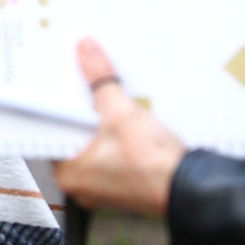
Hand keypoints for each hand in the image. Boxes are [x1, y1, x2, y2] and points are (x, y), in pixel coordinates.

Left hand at [53, 38, 186, 218]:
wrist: (192, 190)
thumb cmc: (155, 168)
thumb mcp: (122, 114)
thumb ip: (101, 81)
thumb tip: (87, 54)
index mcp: (68, 173)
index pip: (52, 130)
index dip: (60, 106)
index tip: (64, 87)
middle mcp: (81, 185)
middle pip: (74, 136)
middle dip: (84, 113)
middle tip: (90, 91)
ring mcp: (103, 187)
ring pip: (95, 145)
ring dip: (104, 125)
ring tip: (113, 107)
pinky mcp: (123, 185)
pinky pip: (112, 155)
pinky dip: (118, 140)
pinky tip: (130, 126)